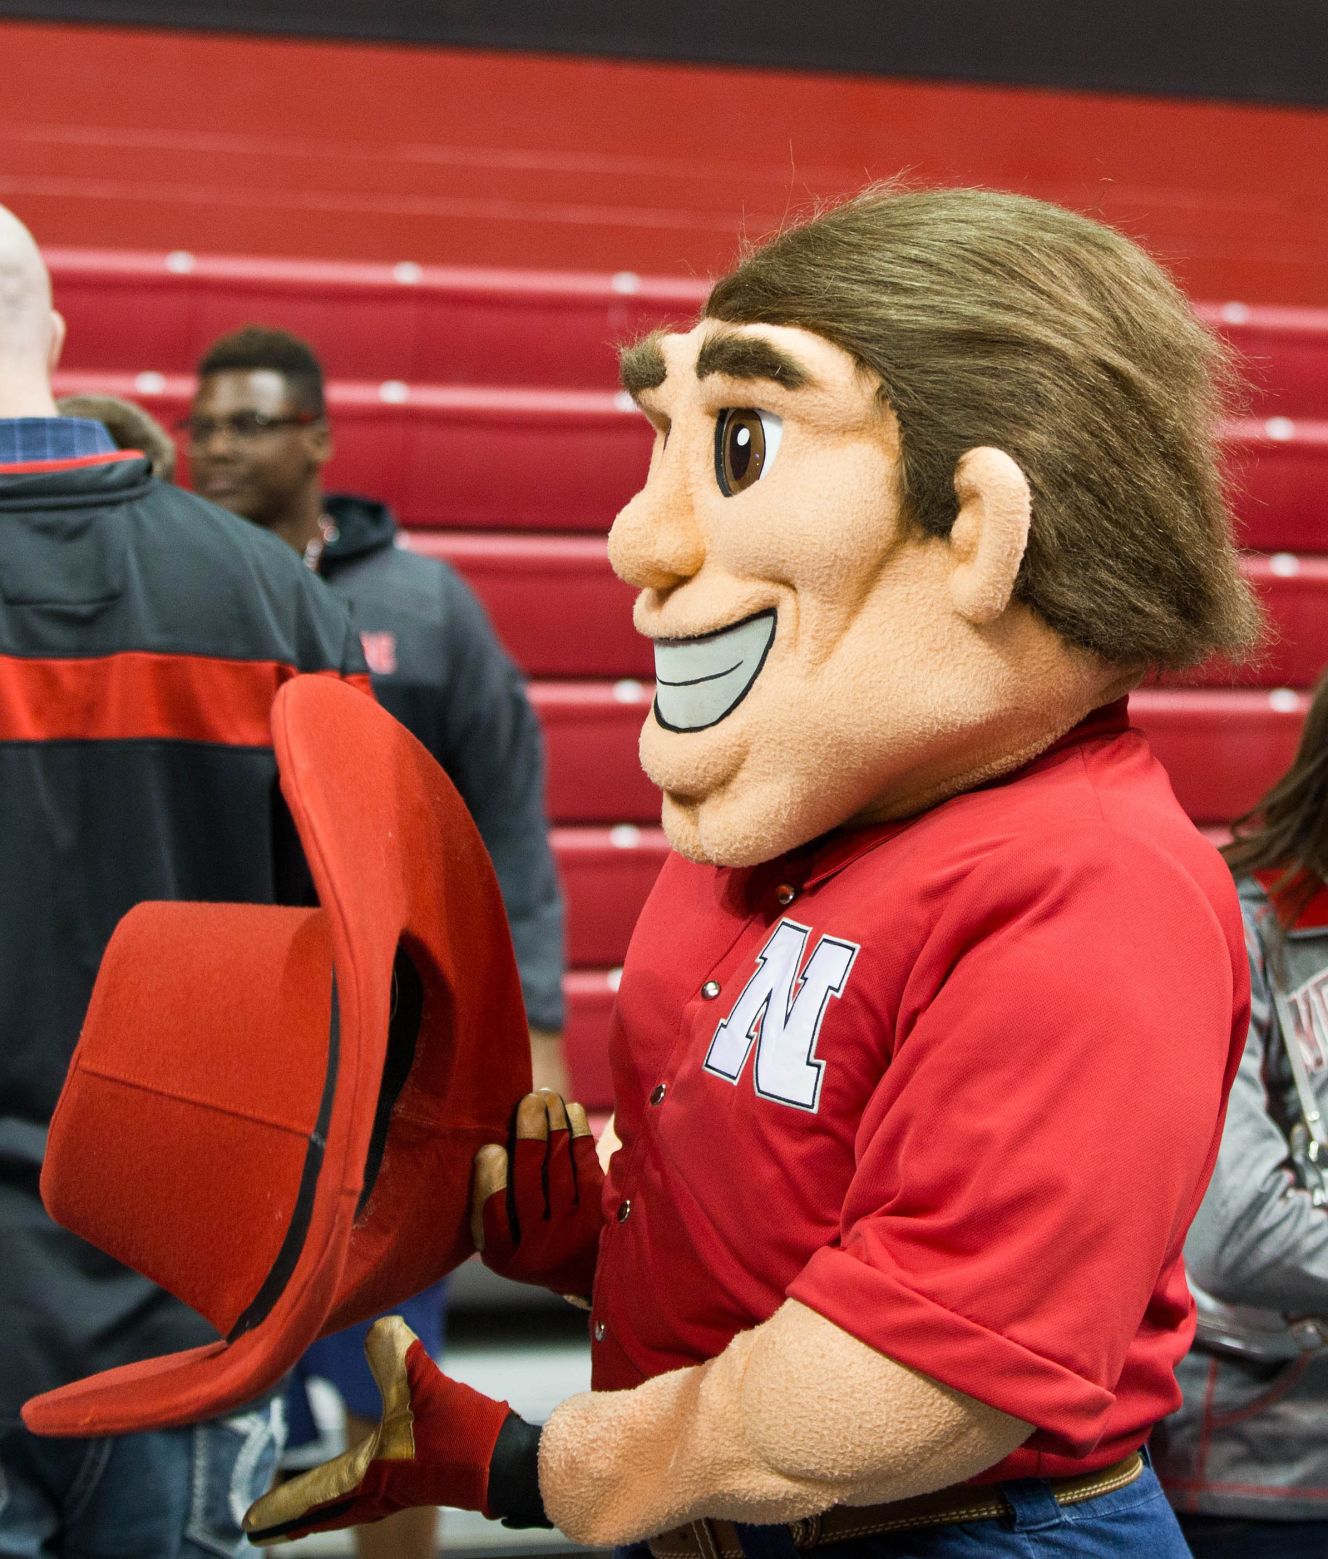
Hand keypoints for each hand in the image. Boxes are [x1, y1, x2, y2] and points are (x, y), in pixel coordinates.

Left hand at [243, 1317, 510, 1545]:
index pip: (314, 1495)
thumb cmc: (463, 1432)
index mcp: (370, 1475)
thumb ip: (397, 1355)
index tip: (249, 1524)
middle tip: (260, 1529)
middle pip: (324, 1511)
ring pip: (344, 1506)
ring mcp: (397, 1490)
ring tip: (293, 1518)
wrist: (505, 1461)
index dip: (281, 1507)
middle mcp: (378, 1490)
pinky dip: (344, 1499)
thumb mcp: (424, 1385)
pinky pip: (363, 1498)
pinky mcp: (414, 1482)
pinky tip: (350, 1487)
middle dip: (292, 1518)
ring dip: (317, 1510)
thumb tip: (379, 1327)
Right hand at [471, 1090, 603, 1300]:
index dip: (491, 1179)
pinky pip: (585, 1164)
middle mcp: (538, 1248)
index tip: (490, 1148)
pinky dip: (578, 1133)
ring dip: (554, 1125)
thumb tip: (483, 1139)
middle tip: (528, 1101)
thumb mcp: (501, 1235)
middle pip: (529, 1184)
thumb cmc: (528, 1235)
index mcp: (502, 1254)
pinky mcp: (600, 1215)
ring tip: (547, 1097)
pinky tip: (571, 1111)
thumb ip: (489, 1201)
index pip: (492, 1213)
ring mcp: (572, 1232)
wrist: (583, 1268)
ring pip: (559, 1168)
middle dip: (529, 1135)